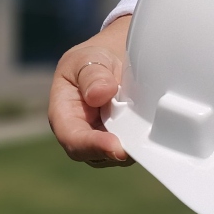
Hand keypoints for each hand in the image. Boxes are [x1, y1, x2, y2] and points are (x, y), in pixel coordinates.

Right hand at [48, 16, 134, 167]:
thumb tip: (99, 94)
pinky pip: (131, 148)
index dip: (93, 146)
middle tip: (139, 143)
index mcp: (63, 113)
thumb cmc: (93, 59)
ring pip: (116, 155)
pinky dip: (141, 141)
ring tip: (145, 126)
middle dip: (117, 151)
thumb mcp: (88, 58)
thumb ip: (91, 75)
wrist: (112, 57)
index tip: (115, 146)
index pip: (73, 139)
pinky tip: (149, 127)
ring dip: (131, 146)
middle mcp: (80, 132)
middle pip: (95, 155)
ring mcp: (102, 140)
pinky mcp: (121, 140)